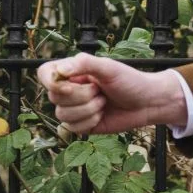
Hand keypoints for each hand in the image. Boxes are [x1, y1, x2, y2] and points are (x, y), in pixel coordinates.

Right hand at [36, 53, 187, 135]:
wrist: (147, 103)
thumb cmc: (130, 81)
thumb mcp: (108, 67)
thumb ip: (83, 64)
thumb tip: (60, 70)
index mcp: (71, 71)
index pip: (45, 74)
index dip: (52, 82)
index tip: (70, 84)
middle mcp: (69, 89)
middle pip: (55, 98)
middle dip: (82, 96)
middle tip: (100, 90)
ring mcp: (75, 108)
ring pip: (63, 115)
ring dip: (88, 110)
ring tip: (103, 102)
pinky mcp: (83, 125)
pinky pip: (73, 128)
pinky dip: (90, 122)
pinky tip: (102, 115)